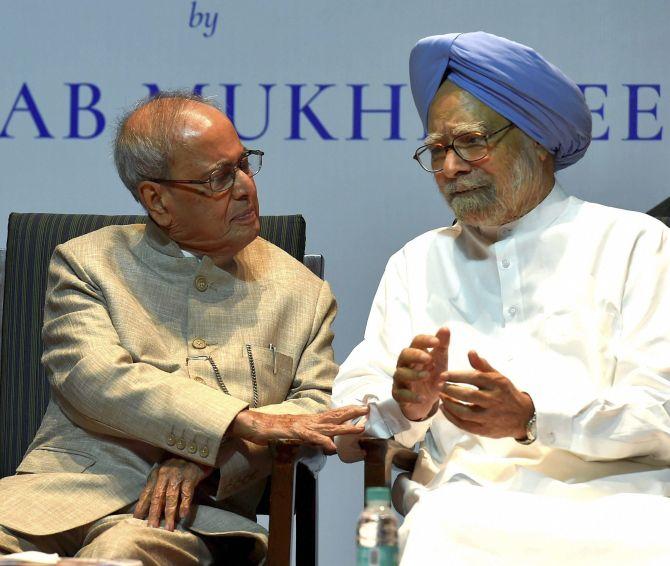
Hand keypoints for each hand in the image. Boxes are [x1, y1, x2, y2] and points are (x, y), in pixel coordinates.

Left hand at [134, 458, 212, 530]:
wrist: (196, 454)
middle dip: (154, 513)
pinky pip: (186, 493)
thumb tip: (147, 509)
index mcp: (156, 474)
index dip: (141, 507)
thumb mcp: (164, 473)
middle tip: (152, 528)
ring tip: (169, 527)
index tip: (136, 521)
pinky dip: (185, 504)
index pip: (146, 493)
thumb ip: (156, 487)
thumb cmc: (178, 468)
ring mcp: (178, 474)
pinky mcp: (190, 476)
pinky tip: (183, 515)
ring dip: (170, 513)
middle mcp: (165, 473)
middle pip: (158, 496)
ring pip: (171, 496)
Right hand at [229, 405, 368, 452]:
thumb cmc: (277, 429)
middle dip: (352, 413)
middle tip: (368, 410)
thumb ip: (312, 435)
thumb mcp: (299, 432)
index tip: (363, 409)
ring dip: (345, 427)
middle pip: (335, 415)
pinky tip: (332, 447)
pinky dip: (322, 442)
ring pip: (328, 426)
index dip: (348, 411)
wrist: (258, 424)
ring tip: (360, 428)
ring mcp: (304, 425)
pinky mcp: (296, 433)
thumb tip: (326, 442)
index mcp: (312, 419)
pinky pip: (311, 438)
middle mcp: (311, 420)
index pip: (334, 413)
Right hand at [393, 327, 449, 420]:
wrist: (427, 402)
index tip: (436, 341)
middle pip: (404, 355)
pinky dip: (411, 396)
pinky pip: (401, 395)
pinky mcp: (399, 396)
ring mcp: (400, 380)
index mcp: (415, 355)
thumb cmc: (432, 377)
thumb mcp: (440, 362)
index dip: (424, 340)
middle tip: (428, 358)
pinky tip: (423, 398)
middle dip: (415, 355)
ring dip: (413, 374)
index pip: (416, 342)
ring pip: (400, 374)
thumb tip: (445, 328)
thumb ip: (442, 346)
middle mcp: (405, 365)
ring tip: (426, 376)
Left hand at [439, 350, 533, 438]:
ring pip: (464, 412)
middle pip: (468, 395)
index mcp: (497, 384)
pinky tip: (444, 409)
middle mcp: (493, 400)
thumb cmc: (507, 393)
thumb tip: (470, 351)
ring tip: (440, 396)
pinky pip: (465, 425)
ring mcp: (489, 416)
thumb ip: (483, 366)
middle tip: (438, 385)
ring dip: (449, 404)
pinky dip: (452, 417)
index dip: (456, 376)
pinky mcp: (485, 430)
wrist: (523, 417)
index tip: (442, 374)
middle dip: (450, 390)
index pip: (474, 378)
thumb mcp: (499, 377)